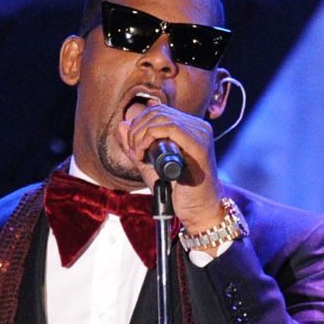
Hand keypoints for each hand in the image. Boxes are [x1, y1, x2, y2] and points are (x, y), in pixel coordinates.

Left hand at [116, 100, 222, 232]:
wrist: (198, 211)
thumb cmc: (178, 191)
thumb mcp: (150, 166)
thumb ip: (136, 147)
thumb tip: (121, 124)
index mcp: (190, 128)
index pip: (158, 111)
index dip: (138, 124)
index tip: (132, 147)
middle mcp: (198, 127)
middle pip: (157, 112)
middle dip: (136, 129)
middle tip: (133, 151)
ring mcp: (201, 135)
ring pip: (161, 118)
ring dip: (141, 134)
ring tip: (138, 154)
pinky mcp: (200, 146)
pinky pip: (171, 128)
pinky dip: (150, 138)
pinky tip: (144, 154)